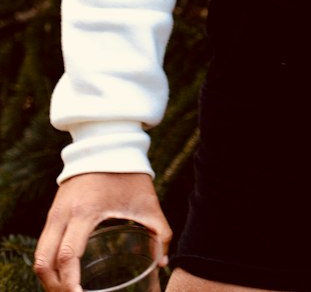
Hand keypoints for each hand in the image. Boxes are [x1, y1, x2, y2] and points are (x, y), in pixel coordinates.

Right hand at [34, 173, 170, 291]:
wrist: (108, 141)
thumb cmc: (129, 173)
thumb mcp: (148, 202)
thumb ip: (160, 232)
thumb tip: (164, 262)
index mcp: (86, 211)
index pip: (68, 255)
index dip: (70, 283)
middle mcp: (64, 213)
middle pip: (44, 262)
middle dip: (55, 287)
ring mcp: (55, 212)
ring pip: (39, 255)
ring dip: (48, 278)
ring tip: (68, 291)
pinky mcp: (53, 211)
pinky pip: (43, 244)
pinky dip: (48, 263)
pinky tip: (64, 274)